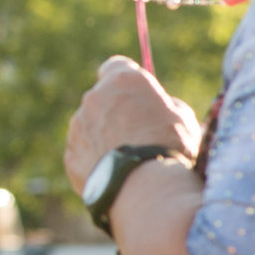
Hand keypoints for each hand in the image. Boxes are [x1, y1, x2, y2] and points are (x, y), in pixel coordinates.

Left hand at [65, 57, 201, 193]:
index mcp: (123, 80)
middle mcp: (94, 97)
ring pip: (90, 128)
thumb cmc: (171, 148)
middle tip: (138, 135)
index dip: (126, 80)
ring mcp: (78, 126)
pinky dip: (96, 163)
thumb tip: (161, 107)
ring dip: (104, 138)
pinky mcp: (71, 154)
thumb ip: (167, 105)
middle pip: (102, 99)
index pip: (117, 66)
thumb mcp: (184, 118)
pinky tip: (116, 177)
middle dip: (115, 112)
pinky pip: (84, 154)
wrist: (146, 188)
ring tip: (129, 163)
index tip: (136, 94)